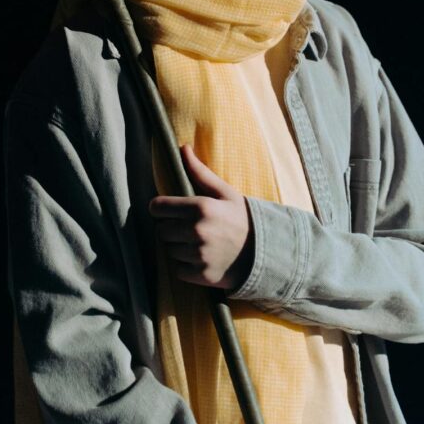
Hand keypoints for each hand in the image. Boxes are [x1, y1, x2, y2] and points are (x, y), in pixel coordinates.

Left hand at [148, 144, 253, 289]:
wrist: (264, 251)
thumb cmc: (241, 217)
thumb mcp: (224, 192)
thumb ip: (199, 172)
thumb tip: (182, 148)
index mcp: (200, 207)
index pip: (158, 208)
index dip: (159, 208)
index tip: (166, 210)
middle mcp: (197, 231)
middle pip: (161, 230)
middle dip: (169, 227)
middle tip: (186, 227)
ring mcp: (199, 255)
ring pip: (168, 250)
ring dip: (177, 246)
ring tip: (195, 242)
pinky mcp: (202, 275)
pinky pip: (178, 269)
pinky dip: (185, 265)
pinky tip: (200, 257)